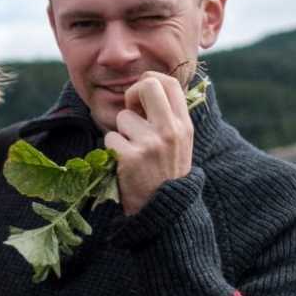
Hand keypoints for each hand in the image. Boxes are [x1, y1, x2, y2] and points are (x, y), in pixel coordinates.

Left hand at [104, 71, 192, 215]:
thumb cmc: (167, 174)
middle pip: (147, 86)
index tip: (142, 97)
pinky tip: (125, 165)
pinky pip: (110, 138)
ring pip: (122, 118)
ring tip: (134, 153)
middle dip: (132, 94)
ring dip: (122, 134)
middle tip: (131, 112)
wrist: (164, 212)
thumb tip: (148, 85)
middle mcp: (170, 131)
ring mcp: (150, 143)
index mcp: (184, 125)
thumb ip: (169, 117)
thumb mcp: (180, 144)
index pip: (169, 83)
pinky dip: (113, 151)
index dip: (150, 82)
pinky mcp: (130, 157)